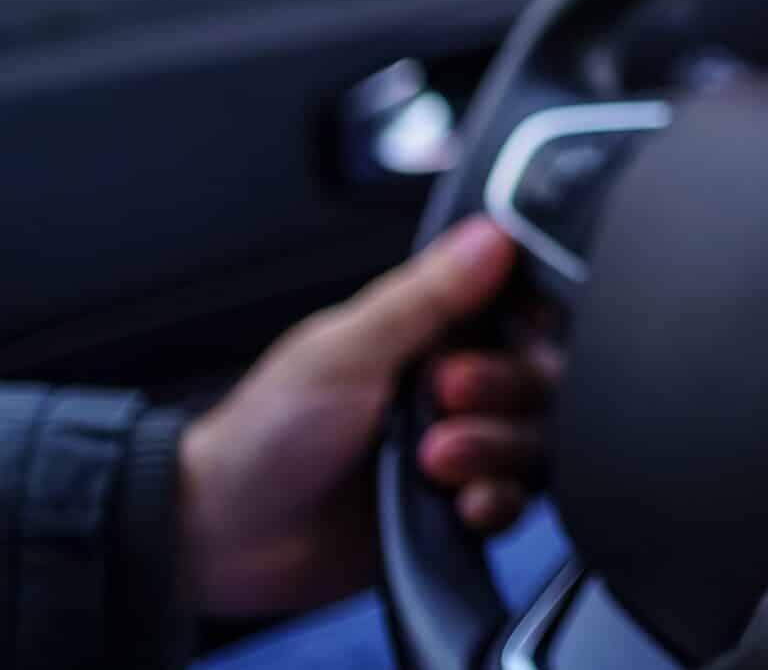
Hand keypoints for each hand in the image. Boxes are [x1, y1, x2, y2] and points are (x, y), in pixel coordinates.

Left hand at [178, 217, 557, 617]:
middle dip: (502, 390)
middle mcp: (456, 385)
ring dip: (495, 449)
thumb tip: (492, 233)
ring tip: (437, 460)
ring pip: (533, 439)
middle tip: (443, 396)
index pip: (518, 312)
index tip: (505, 334)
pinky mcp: (461, 504)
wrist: (227, 536)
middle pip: (537, 378)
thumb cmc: (267, 432)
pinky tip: (464, 503)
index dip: (528, 324)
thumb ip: (426, 297)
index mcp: (432, 331)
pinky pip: (518, 501)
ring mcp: (464, 445)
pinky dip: (498, 501)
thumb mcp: (346, 351)